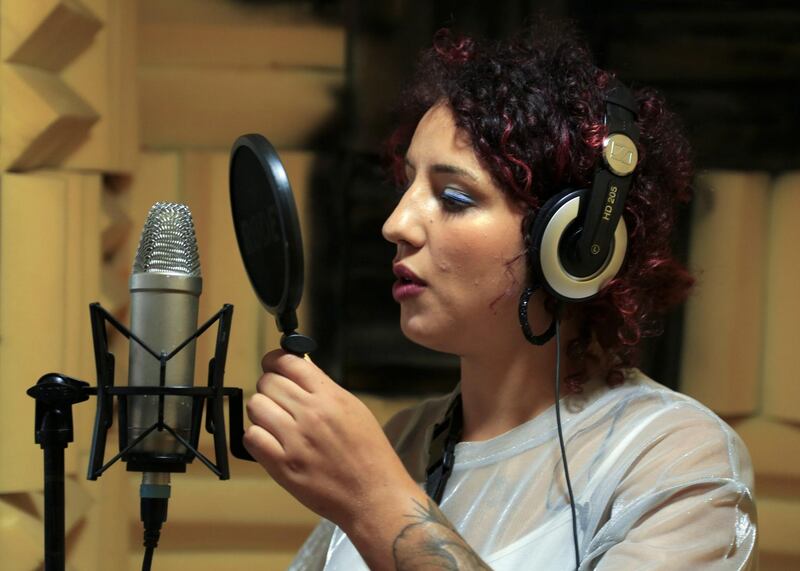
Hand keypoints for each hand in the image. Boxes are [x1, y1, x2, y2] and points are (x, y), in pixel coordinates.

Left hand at [243, 350, 417, 529]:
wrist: (373, 495)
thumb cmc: (369, 454)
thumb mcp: (355, 409)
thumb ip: (325, 389)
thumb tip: (300, 370)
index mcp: (331, 397)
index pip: (289, 362)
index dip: (276, 361)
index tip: (274, 366)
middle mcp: (311, 414)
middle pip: (268, 382)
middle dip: (269, 387)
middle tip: (277, 399)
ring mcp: (295, 440)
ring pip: (256, 406)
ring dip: (261, 412)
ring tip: (274, 422)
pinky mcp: (283, 465)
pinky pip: (251, 437)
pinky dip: (257, 437)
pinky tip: (270, 441)